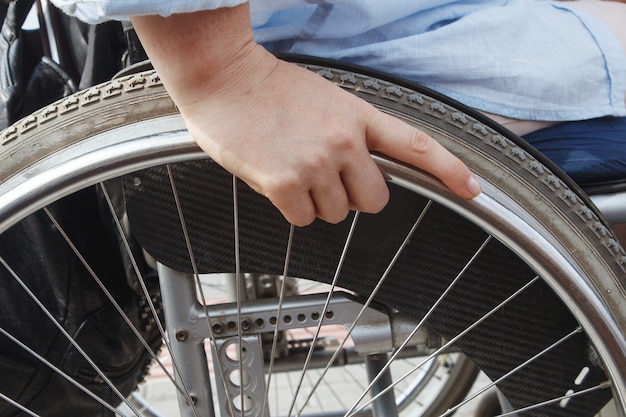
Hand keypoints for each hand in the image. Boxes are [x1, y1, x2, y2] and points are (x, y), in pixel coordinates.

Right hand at [132, 6, 479, 226]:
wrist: (223, 77)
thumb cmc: (268, 89)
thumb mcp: (325, 101)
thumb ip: (349, 135)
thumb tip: (357, 174)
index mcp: (358, 117)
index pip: (417, 145)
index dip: (450, 170)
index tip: (473, 189)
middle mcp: (344, 142)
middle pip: (375, 201)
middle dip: (354, 197)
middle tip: (328, 178)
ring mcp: (316, 164)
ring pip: (337, 215)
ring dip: (318, 202)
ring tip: (294, 170)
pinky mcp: (285, 184)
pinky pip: (304, 220)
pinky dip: (292, 209)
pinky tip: (277, 180)